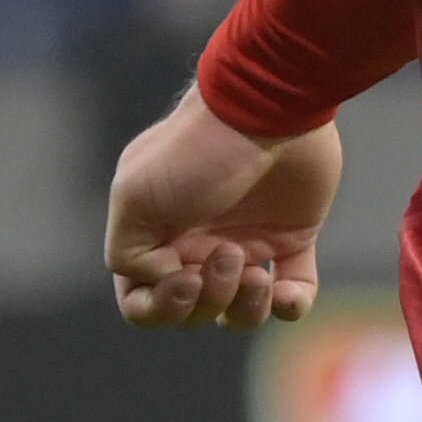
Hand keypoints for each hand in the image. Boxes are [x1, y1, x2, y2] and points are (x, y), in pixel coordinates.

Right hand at [105, 88, 342, 328]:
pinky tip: (285, 290)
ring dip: (244, 309)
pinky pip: (292, 294)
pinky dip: (290, 305)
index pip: (141, 300)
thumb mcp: (133, 196)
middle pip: (192, 311)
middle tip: (230, 255)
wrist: (268, 109)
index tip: (183, 279)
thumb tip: (165, 282)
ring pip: (237, 312)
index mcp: (155, 235)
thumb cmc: (196, 150)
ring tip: (258, 276)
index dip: (158, 307)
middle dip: (207, 301)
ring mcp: (246, 242)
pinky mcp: (292, 238)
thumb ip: (128, 253)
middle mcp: (197, 243)